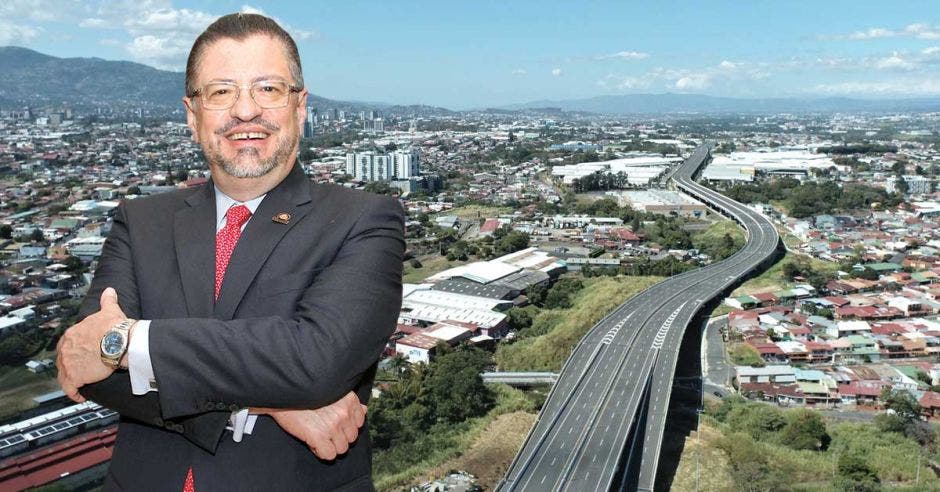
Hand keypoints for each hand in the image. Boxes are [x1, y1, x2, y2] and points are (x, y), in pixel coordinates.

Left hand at [56, 287, 126, 402]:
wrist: (120, 342)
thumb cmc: (115, 328)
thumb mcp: (110, 311)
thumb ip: (107, 301)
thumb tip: (110, 291)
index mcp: (72, 334)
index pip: (67, 344)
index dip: (73, 351)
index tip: (80, 355)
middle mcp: (66, 348)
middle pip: (63, 360)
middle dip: (70, 366)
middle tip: (81, 370)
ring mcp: (68, 364)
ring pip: (64, 375)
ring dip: (71, 380)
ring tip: (80, 384)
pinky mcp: (74, 378)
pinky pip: (69, 388)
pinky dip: (74, 393)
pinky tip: (80, 395)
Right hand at [252, 392, 366, 459]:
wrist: (282, 394)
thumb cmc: (306, 393)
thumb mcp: (333, 391)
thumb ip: (350, 402)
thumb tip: (365, 410)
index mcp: (349, 400)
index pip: (359, 423)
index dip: (346, 426)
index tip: (334, 423)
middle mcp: (344, 413)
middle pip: (352, 438)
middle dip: (339, 437)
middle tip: (324, 430)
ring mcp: (332, 426)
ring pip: (342, 449)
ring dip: (331, 446)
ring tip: (318, 435)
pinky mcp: (318, 437)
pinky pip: (329, 455)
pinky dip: (321, 452)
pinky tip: (313, 442)